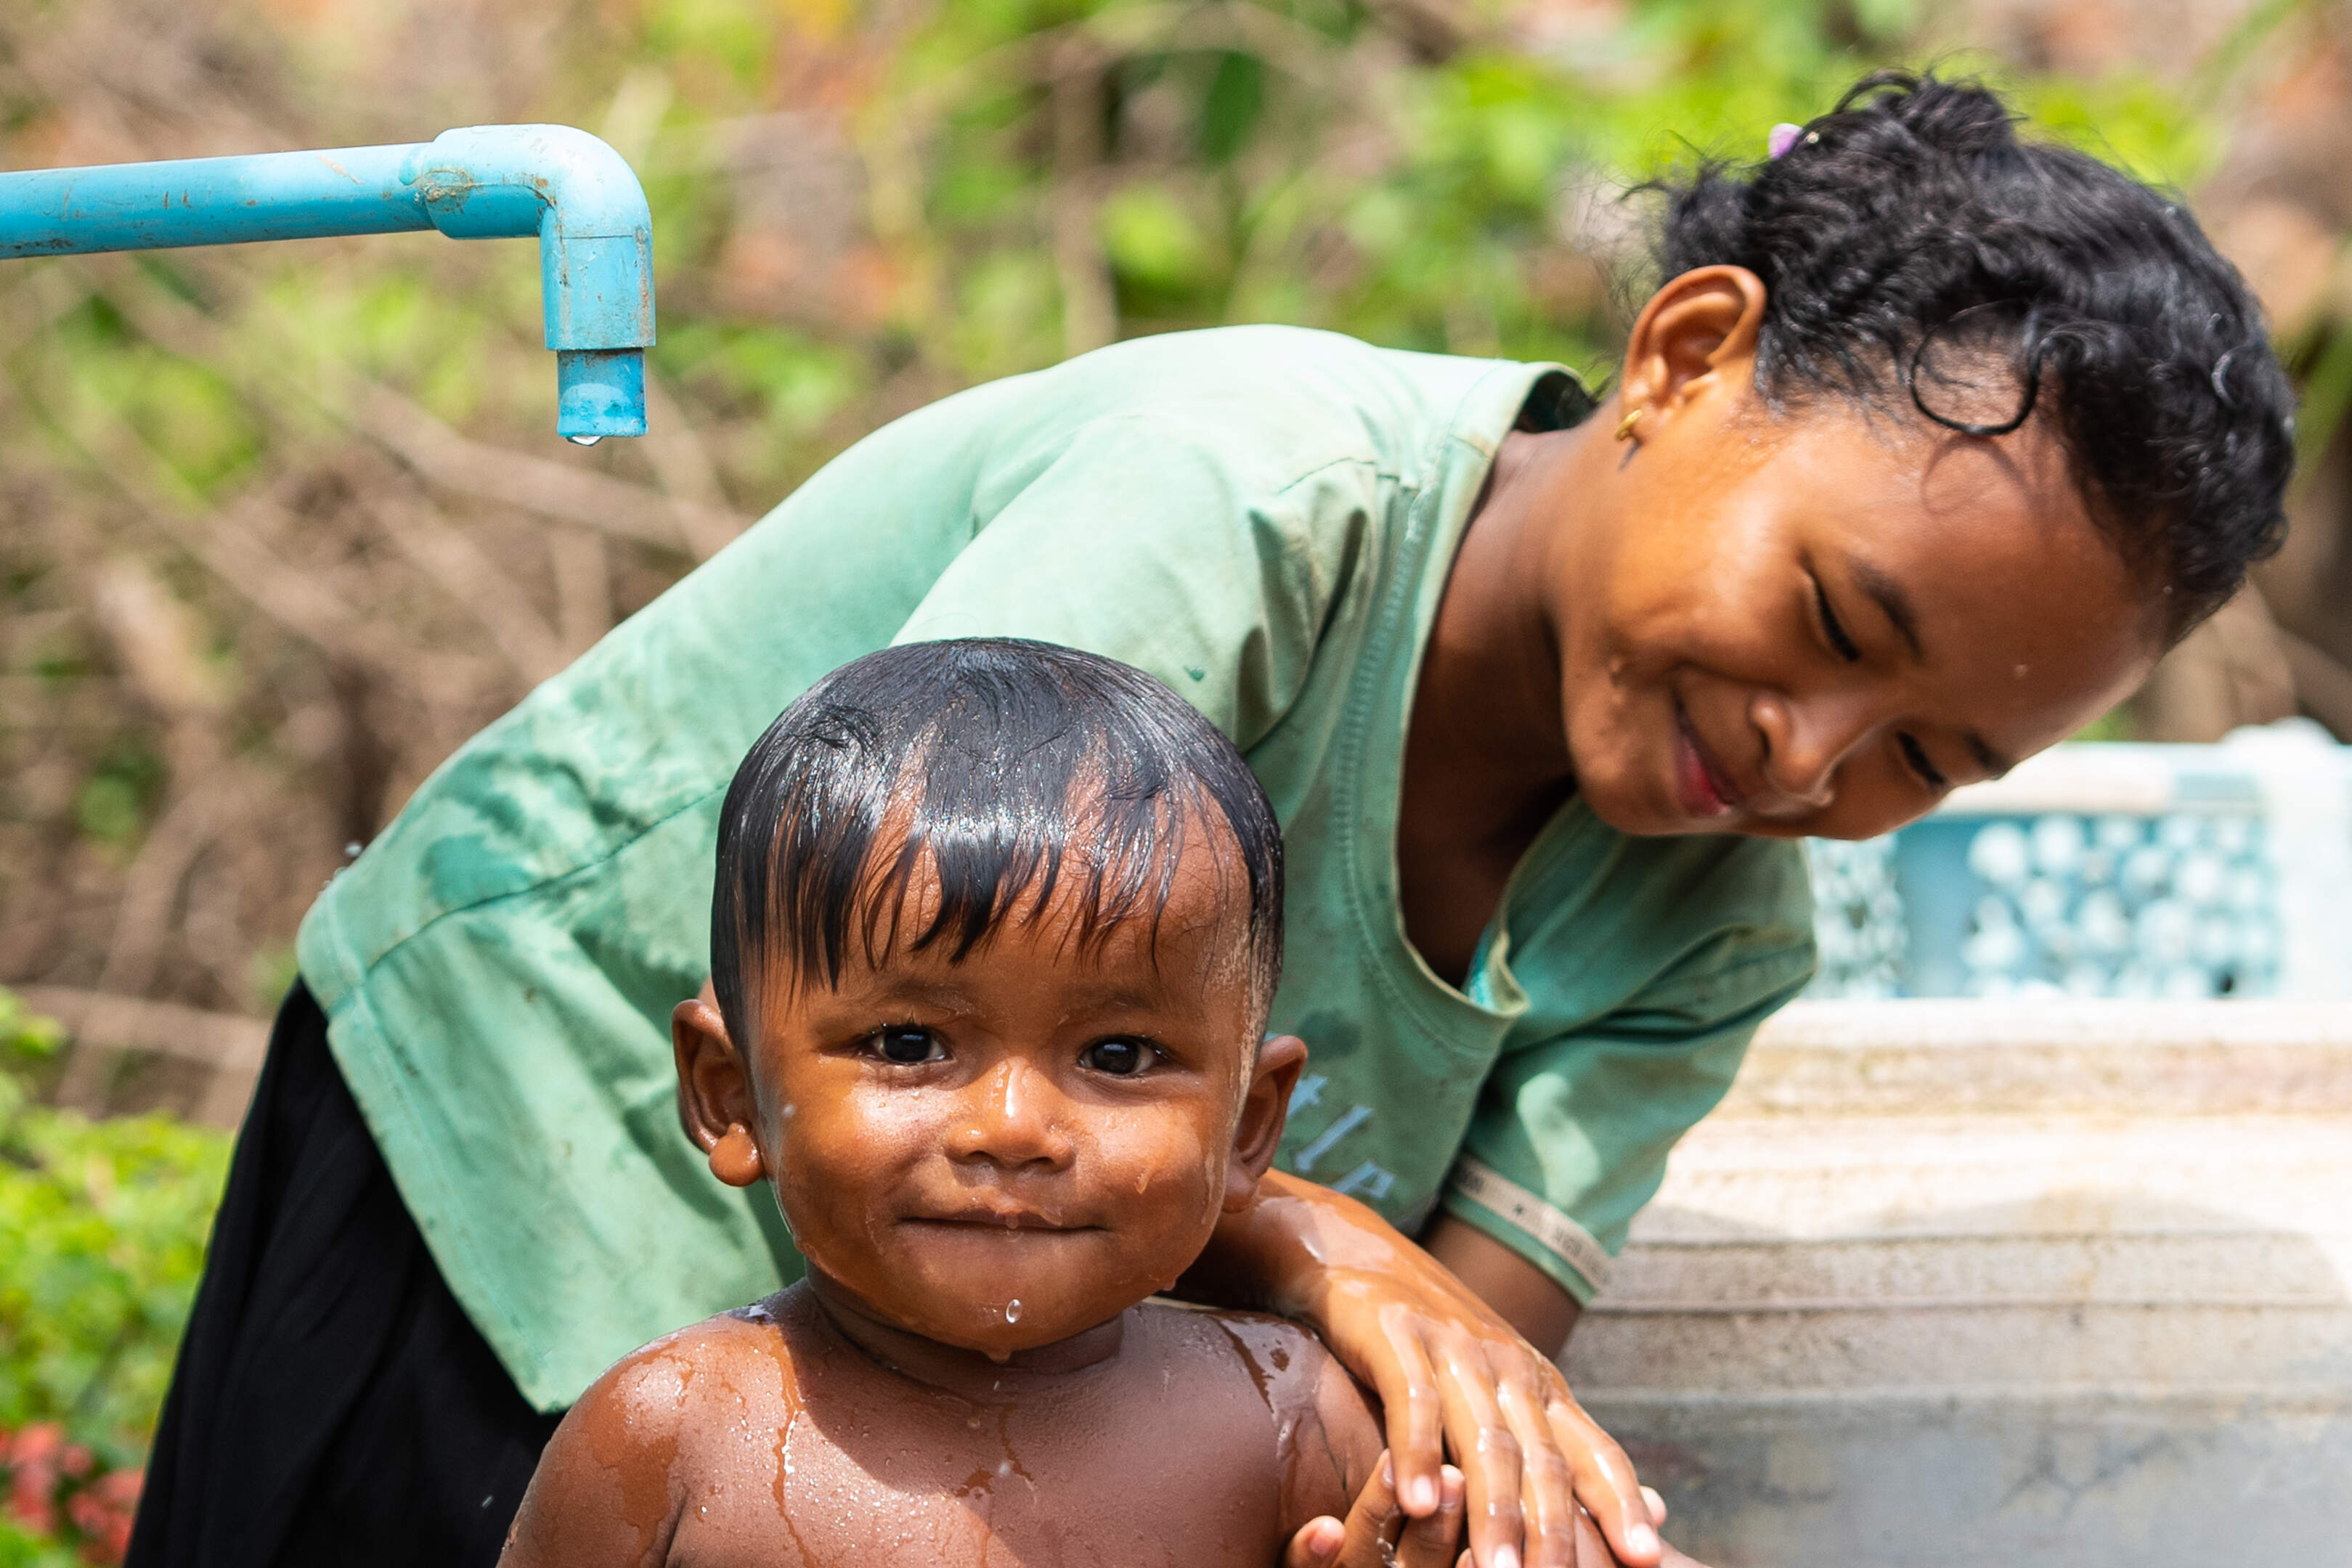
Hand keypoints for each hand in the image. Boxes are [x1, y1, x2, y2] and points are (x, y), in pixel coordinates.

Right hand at [1198, 1174, 1661, 1567]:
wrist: (1354, 1249)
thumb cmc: (1433, 1339)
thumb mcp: (1500, 1387)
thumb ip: (1558, 1447)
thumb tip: (1656, 1512)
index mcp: (1538, 1385)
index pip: (1593, 1450)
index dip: (1621, 1502)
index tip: (1646, 1557)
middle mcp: (1506, 1366)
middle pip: (1541, 1458)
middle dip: (1555, 1530)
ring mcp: (1452, 1349)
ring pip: (1484, 1439)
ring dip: (1494, 1510)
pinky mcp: (1395, 1336)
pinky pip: (1412, 1402)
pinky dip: (1418, 1454)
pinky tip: (1417, 1503)